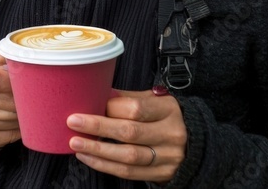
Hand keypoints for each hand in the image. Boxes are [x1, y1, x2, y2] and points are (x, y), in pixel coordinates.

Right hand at [0, 51, 20, 147]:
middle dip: (24, 101)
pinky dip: (18, 130)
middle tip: (34, 98)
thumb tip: (26, 56)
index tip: (25, 82)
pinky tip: (21, 122)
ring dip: (23, 116)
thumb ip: (7, 56)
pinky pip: (7, 135)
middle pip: (6, 102)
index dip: (14, 82)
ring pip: (9, 119)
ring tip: (29, 109)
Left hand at [67, 89, 186, 183]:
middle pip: (129, 132)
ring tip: (76, 144)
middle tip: (73, 123)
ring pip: (128, 156)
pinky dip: (105, 166)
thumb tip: (95, 94)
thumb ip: (126, 99)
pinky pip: (129, 172)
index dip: (109, 108)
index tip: (87, 106)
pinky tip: (89, 158)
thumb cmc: (165, 117)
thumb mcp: (153, 101)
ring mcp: (168, 156)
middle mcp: (171, 133)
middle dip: (97, 127)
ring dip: (98, 151)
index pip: (135, 109)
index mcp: (168, 109)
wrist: (194, 143)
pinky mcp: (161, 174)